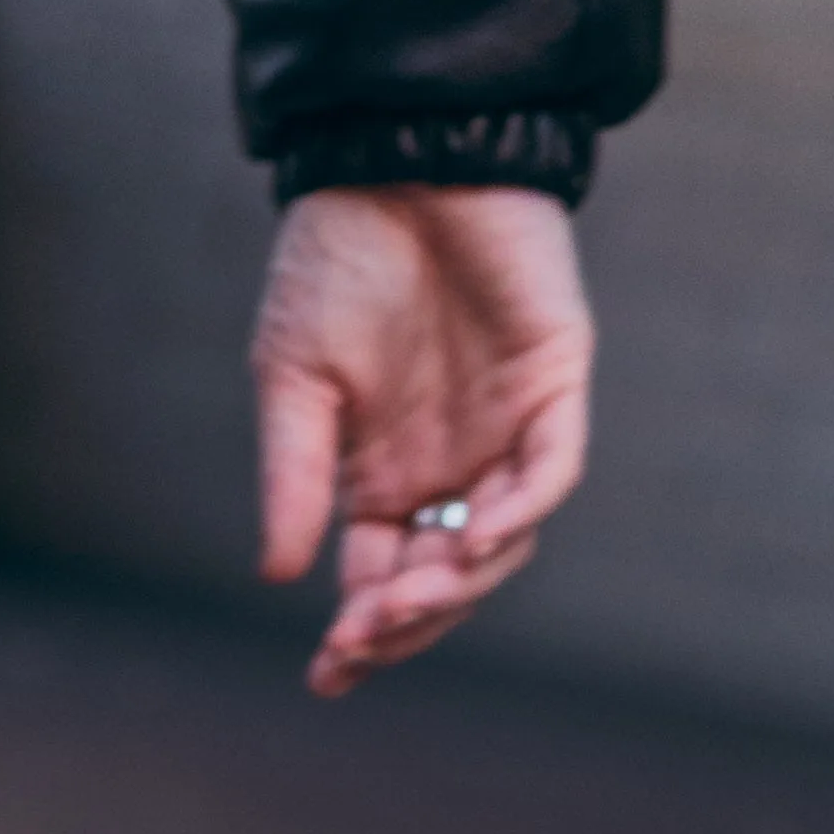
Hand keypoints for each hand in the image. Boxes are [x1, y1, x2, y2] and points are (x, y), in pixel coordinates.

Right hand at [252, 185, 592, 698]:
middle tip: (362, 640)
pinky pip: (550, 471)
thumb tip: (280, 574)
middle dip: (405, 624)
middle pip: (442, 581)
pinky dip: (519, 514)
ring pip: (500, 544)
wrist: (396, 158)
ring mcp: (504, 430)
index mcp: (383, 477)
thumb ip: (294, 476)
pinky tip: (474, 540)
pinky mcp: (553, 383)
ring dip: (457, 584)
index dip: (360, 636)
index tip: (327, 674)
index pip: (380, 581)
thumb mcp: (292, 380)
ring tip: (406, 599)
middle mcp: (448, 467)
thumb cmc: (337, 260)